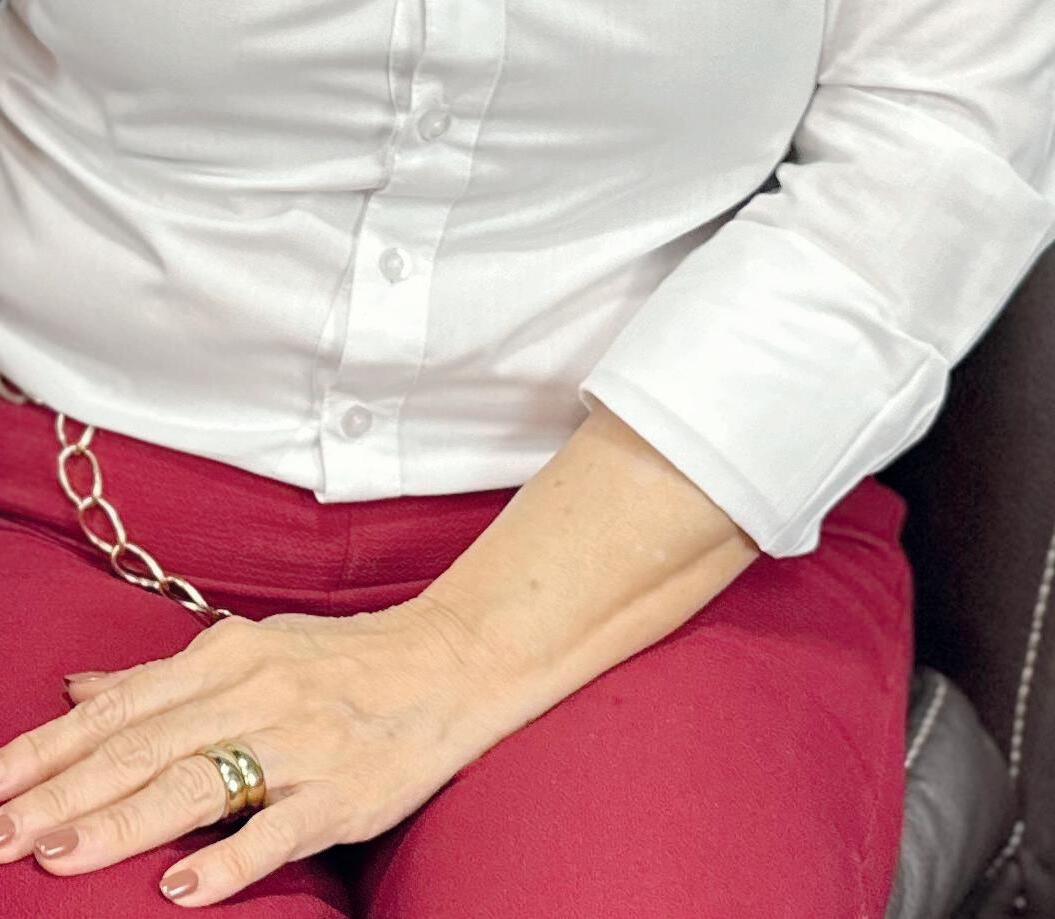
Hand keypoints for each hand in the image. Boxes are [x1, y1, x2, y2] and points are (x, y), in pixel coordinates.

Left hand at [0, 596, 507, 906]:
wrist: (451, 662)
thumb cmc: (347, 657)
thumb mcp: (257, 646)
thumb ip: (166, 673)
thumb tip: (79, 689)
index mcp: (232, 654)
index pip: (122, 706)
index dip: (49, 748)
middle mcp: (260, 694)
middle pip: (145, 747)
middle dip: (62, 793)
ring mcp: (302, 745)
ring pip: (198, 783)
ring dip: (123, 821)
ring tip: (57, 856)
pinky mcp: (344, 792)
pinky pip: (278, 829)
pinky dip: (229, 859)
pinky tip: (180, 888)